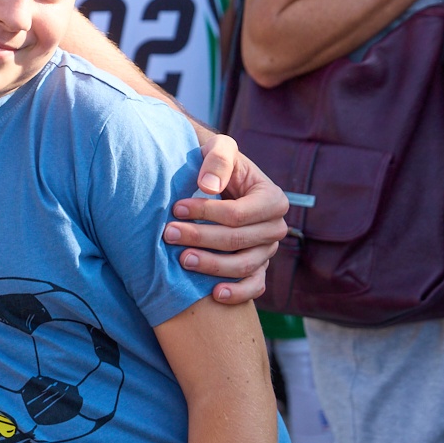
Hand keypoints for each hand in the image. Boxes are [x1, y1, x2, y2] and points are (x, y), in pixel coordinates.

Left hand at [163, 128, 286, 302]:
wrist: (217, 182)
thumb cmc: (218, 164)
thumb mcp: (220, 149)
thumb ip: (218, 159)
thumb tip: (210, 186)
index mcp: (273, 199)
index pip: (238, 213)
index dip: (206, 213)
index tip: (176, 208)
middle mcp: (275, 227)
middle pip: (237, 240)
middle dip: (200, 238)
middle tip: (168, 234)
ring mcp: (268, 251)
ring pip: (243, 266)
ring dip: (211, 266)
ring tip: (182, 260)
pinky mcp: (259, 268)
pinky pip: (254, 287)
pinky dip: (237, 293)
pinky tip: (214, 294)